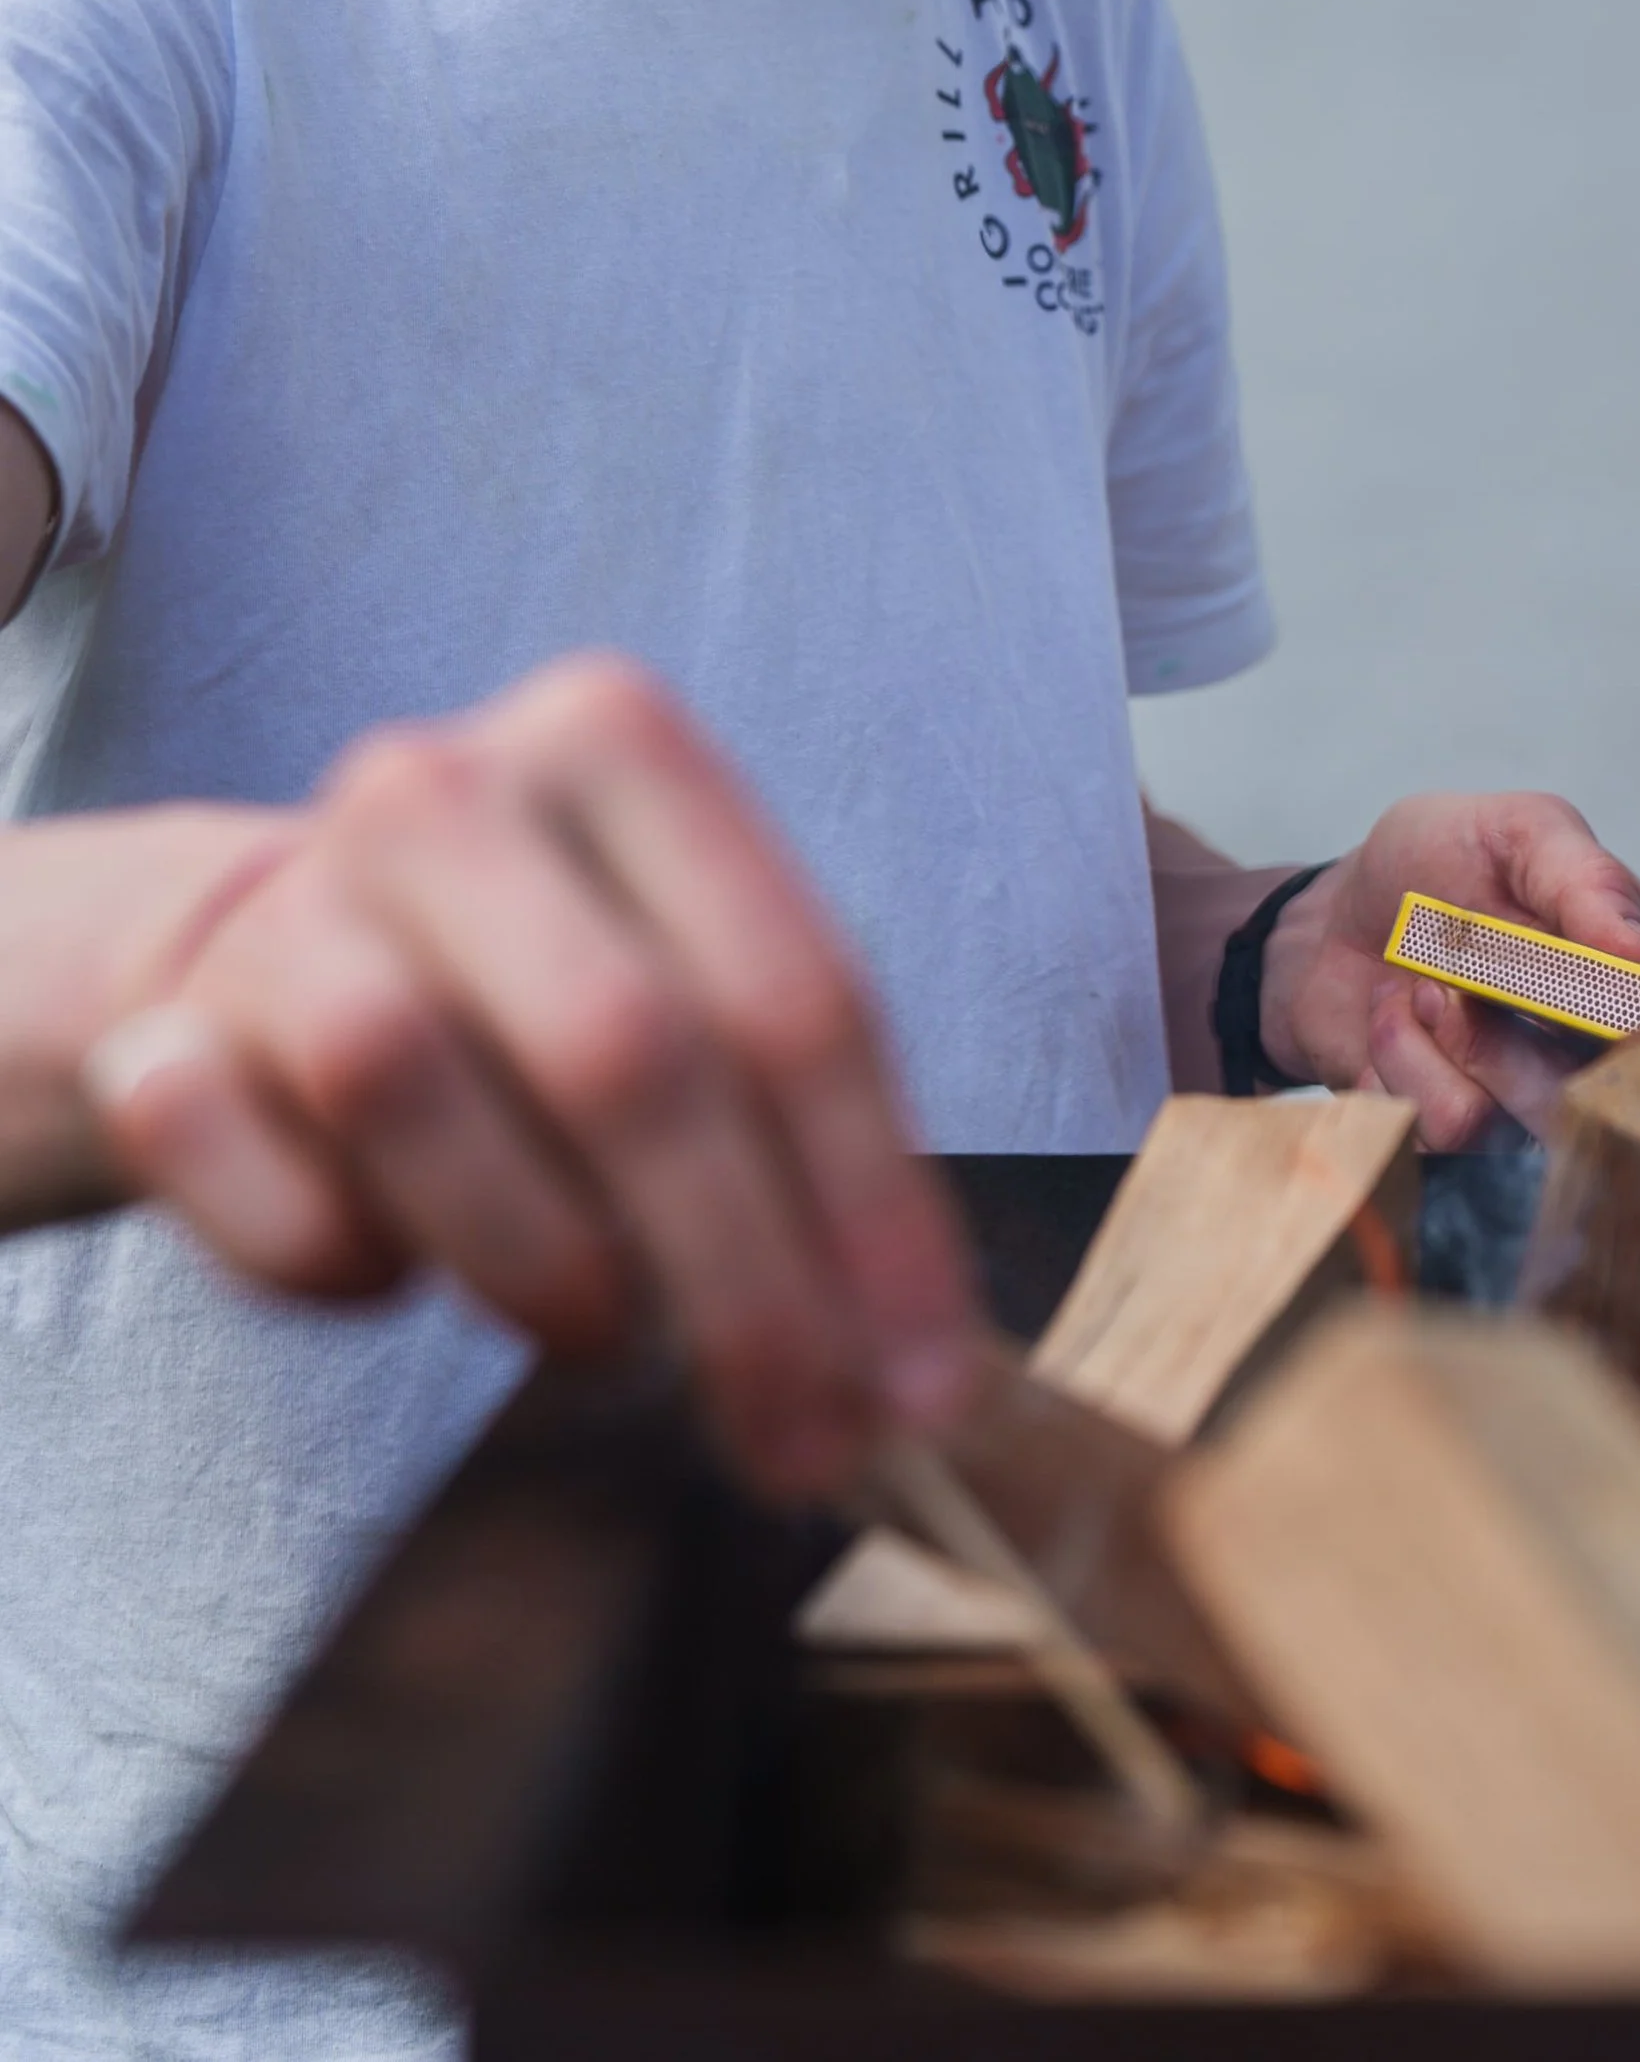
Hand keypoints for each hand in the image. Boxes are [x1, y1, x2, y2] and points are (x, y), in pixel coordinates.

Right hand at [79, 656, 976, 1502]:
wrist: (268, 945)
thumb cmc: (542, 981)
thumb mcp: (689, 983)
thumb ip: (804, 1131)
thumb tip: (921, 1372)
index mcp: (617, 740)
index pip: (794, 994)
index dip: (873, 1210)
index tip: (924, 1389)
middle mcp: (449, 788)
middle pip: (627, 1057)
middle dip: (741, 1288)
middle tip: (799, 1445)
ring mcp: (292, 898)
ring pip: (421, 1102)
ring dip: (545, 1272)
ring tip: (596, 1328)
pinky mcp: (168, 1033)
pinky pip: (288, 1216)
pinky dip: (359, 1279)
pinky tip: (395, 1265)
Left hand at [1258, 787, 1639, 1149]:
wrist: (1330, 920)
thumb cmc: (1438, 865)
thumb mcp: (1516, 833)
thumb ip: (1587, 881)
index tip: (1623, 1011)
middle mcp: (1610, 1056)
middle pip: (1626, 1099)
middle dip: (1538, 1029)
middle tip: (1470, 970)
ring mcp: (1540, 1111)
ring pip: (1532, 1121)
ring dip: (1457, 1038)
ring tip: (1424, 986)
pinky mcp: (1466, 1147)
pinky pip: (1452, 1131)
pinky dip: (1404, 1062)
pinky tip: (1394, 1025)